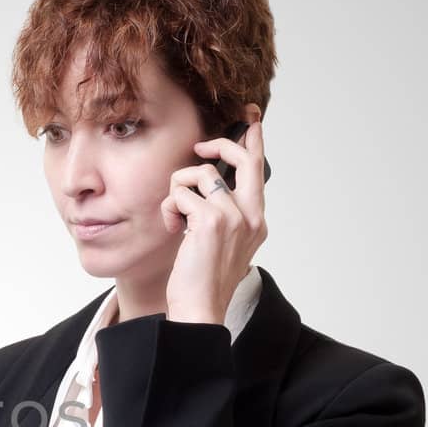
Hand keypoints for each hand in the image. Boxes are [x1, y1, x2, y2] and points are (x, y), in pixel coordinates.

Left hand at [158, 119, 268, 323]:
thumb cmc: (204, 281)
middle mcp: (251, 215)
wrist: (200, 309)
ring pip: (200, 174)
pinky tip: (172, 229)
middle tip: (200, 149)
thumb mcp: (221, 243)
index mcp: (257, 220)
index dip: (254, 140)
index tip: (251, 118)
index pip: (258, 170)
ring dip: (177, 191)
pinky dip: (169, 209)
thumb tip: (204, 188)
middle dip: (219, 145)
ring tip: (175, 219)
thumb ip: (222, 214)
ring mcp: (234, 216)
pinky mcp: (211, 221)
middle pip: (242, 158)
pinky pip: (180, 194)